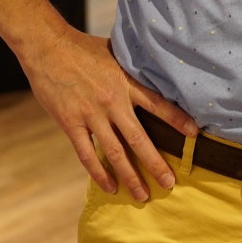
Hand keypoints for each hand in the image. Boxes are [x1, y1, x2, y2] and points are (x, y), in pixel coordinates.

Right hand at [23, 26, 198, 200]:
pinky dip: (99, 173)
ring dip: (130, 176)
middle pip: (139, 139)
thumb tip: (155, 66)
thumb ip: (133, 65)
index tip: (194, 135)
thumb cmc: (83, 47)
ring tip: (142, 195)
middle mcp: (113, 102)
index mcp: (126, 82)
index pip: (159, 104)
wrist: (47, 47)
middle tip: (169, 183)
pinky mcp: (71, 123)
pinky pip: (87, 154)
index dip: (177, 120)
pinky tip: (110, 186)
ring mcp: (91, 115)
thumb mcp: (115, 51)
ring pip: (115, 153)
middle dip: (156, 164)